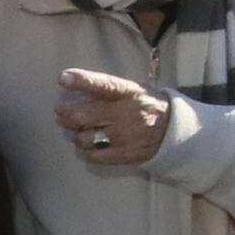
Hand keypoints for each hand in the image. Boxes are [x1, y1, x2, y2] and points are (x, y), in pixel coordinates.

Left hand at [55, 68, 171, 171]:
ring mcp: (125, 136)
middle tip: (62, 113)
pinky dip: (85, 150)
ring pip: (84, 138)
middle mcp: (126, 113)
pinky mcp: (125, 155)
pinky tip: (90, 145)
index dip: (82, 81)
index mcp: (128, 92)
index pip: (103, 84)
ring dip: (77, 134)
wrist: (173, 129)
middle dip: (66, 115)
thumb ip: (105, 90)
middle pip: (83, 116)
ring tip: (82, 130)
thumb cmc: (144, 104)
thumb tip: (72, 93)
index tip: (63, 78)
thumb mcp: (131, 89)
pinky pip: (93, 156)